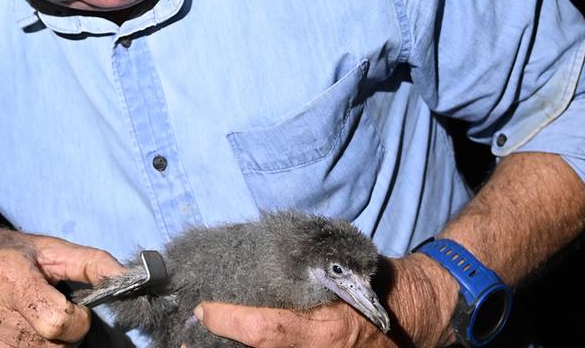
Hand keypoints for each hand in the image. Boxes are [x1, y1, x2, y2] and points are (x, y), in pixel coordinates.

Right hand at [0, 228, 123, 346]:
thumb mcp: (44, 248)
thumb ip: (90, 262)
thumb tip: (129, 277)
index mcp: (6, 274)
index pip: (58, 323)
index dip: (77, 322)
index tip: (74, 312)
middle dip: (61, 338)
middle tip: (48, 316)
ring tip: (28, 323)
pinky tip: (9, 335)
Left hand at [188, 255, 457, 347]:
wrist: (414, 317)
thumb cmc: (373, 284)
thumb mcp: (340, 270)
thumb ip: (302, 271)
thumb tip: (251, 261)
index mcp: (325, 330)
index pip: (266, 331)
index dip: (230, 321)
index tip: (204, 309)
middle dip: (219, 344)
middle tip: (187, 334)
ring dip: (228, 347)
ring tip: (195, 340)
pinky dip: (250, 347)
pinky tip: (226, 341)